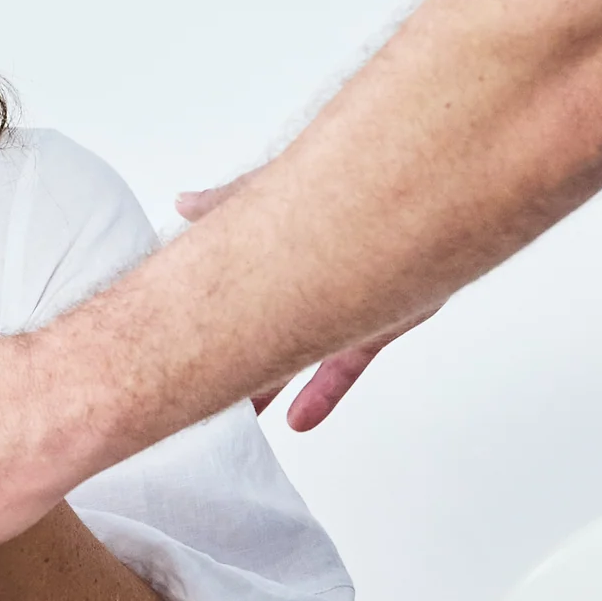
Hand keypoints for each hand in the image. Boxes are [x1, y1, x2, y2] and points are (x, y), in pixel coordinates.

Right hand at [176, 177, 433, 426]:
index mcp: (268, 256)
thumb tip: (184, 203)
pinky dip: (323, 392)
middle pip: (258, 333)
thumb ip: (222, 203)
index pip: (226, 295)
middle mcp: (301, 286)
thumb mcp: (264, 193)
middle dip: (230, 364)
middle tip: (203, 395)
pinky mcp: (374, 324)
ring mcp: (339, 307)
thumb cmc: (349, 182)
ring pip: (295, 357)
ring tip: (244, 417)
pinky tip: (301, 418)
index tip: (178, 353)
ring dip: (269, 386)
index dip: (201, 324)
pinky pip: (343, 366)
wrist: (423, 194)